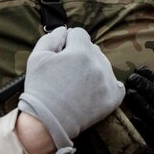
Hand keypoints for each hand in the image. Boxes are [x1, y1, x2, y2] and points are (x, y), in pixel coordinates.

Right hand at [18, 27, 124, 153]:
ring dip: (93, 68)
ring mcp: (107, 82)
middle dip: (81, 54)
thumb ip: (51, 38)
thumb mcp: (36, 57)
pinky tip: (95, 88)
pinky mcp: (112, 98)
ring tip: (78, 83)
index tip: (62, 54)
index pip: (80, 34)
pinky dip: (107, 84)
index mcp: (80, 52)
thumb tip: (64, 30)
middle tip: (68, 70)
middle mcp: (97, 64)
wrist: (47, 122)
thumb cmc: (40, 89)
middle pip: (93, 48)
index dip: (69, 41)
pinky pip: (116, 84)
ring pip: (103, 64)